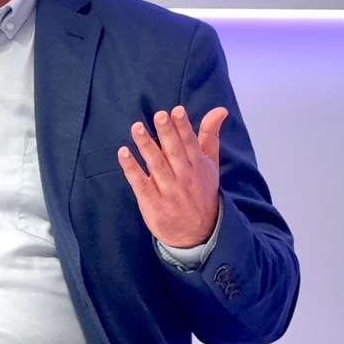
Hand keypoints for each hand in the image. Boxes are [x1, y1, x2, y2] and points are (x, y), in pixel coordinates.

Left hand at [117, 105, 227, 247]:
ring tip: (137, 128)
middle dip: (167, 133)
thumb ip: (210, 136)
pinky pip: (140, 183)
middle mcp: (183, 177)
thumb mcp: (210, 164)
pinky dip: (131, 169)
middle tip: (159, 115)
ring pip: (156, 165)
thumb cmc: (201, 191)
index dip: (184, 127)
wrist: (198, 234)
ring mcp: (167, 190)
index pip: (190, 143)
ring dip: (146, 146)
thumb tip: (220, 110)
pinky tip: (123, 153)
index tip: (177, 110)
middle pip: (174, 152)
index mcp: (197, 166)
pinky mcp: (152, 202)